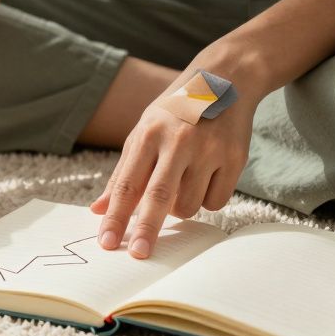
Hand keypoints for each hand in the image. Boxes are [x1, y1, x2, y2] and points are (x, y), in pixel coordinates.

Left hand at [90, 88, 254, 258]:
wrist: (224, 80)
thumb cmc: (173, 113)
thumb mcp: (142, 134)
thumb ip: (121, 174)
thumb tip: (98, 211)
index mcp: (149, 135)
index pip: (127, 184)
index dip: (116, 217)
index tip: (106, 243)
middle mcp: (179, 142)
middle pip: (159, 197)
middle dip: (147, 230)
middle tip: (139, 255)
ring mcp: (210, 150)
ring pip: (190, 206)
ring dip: (180, 208)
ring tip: (180, 183)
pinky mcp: (236, 158)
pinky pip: (216, 202)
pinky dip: (206, 200)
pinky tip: (205, 178)